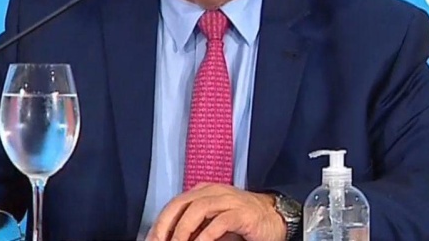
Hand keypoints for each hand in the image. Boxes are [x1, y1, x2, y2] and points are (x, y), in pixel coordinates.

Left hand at [147, 183, 284, 240]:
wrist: (275, 219)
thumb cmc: (243, 223)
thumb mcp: (213, 225)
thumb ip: (195, 229)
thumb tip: (173, 238)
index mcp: (204, 192)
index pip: (175, 203)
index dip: (160, 222)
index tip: (152, 239)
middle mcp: (214, 192)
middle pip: (182, 203)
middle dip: (166, 225)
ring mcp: (229, 200)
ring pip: (198, 209)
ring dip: (183, 230)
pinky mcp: (243, 213)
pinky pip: (220, 221)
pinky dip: (206, 236)